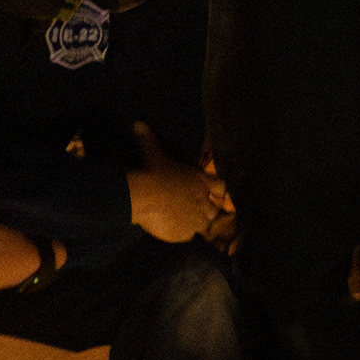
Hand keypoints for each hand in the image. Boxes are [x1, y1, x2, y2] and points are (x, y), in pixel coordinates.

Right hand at [127, 124, 226, 241]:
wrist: (145, 195)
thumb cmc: (153, 171)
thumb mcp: (153, 152)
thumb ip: (149, 139)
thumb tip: (139, 123)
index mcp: (201, 181)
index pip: (220, 187)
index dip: (217, 190)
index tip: (214, 193)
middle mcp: (203, 201)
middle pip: (214, 209)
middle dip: (206, 209)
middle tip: (194, 209)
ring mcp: (196, 219)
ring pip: (203, 224)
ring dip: (196, 222)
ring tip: (184, 221)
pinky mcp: (185, 233)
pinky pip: (188, 236)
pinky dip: (182, 233)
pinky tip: (173, 230)